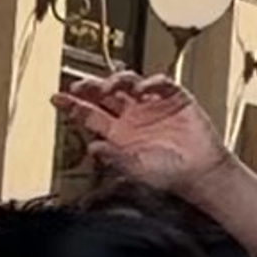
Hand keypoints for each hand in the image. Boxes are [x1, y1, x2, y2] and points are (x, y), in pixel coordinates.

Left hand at [56, 67, 219, 196]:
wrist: (200, 173)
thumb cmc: (169, 175)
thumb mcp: (134, 170)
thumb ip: (113, 157)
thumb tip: (92, 148)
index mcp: (119, 134)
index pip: (90, 115)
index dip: (73, 106)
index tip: (57, 98)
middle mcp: (132, 116)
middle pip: (105, 95)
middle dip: (90, 87)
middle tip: (77, 85)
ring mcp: (152, 105)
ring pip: (128, 83)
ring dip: (116, 81)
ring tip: (109, 86)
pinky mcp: (174, 98)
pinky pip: (159, 83)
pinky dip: (150, 83)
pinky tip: (143, 89)